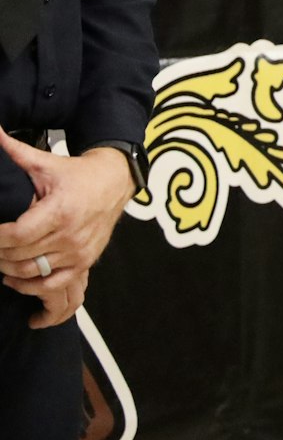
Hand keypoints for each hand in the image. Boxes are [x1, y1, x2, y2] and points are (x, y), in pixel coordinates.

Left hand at [0, 133, 135, 319]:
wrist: (116, 182)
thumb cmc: (77, 173)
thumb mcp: (46, 163)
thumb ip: (16, 153)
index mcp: (60, 210)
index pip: (16, 234)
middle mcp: (71, 235)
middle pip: (20, 256)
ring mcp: (79, 252)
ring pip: (32, 272)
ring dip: (8, 269)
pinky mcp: (84, 262)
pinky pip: (52, 284)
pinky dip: (29, 286)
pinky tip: (14, 278)